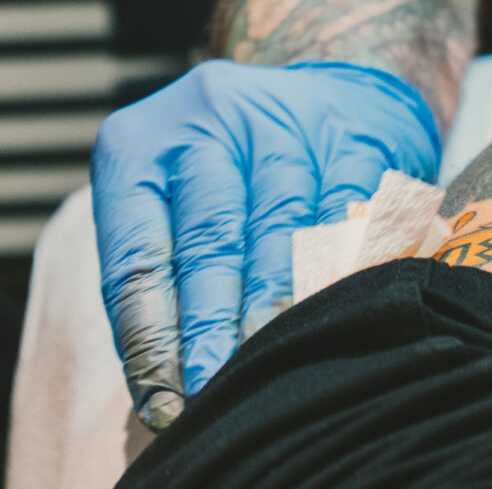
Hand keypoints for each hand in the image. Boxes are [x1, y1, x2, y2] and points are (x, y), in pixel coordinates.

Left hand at [91, 60, 439, 429]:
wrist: (334, 92)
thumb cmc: (238, 171)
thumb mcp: (175, 201)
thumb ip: (167, 272)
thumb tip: (168, 380)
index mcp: (140, 142)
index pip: (137, 253)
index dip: (152, 333)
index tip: (165, 398)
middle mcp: (208, 118)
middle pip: (211, 239)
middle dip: (212, 328)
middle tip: (214, 390)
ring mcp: (286, 119)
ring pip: (283, 229)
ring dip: (278, 307)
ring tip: (273, 364)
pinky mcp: (354, 136)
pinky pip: (349, 215)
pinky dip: (342, 269)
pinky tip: (336, 312)